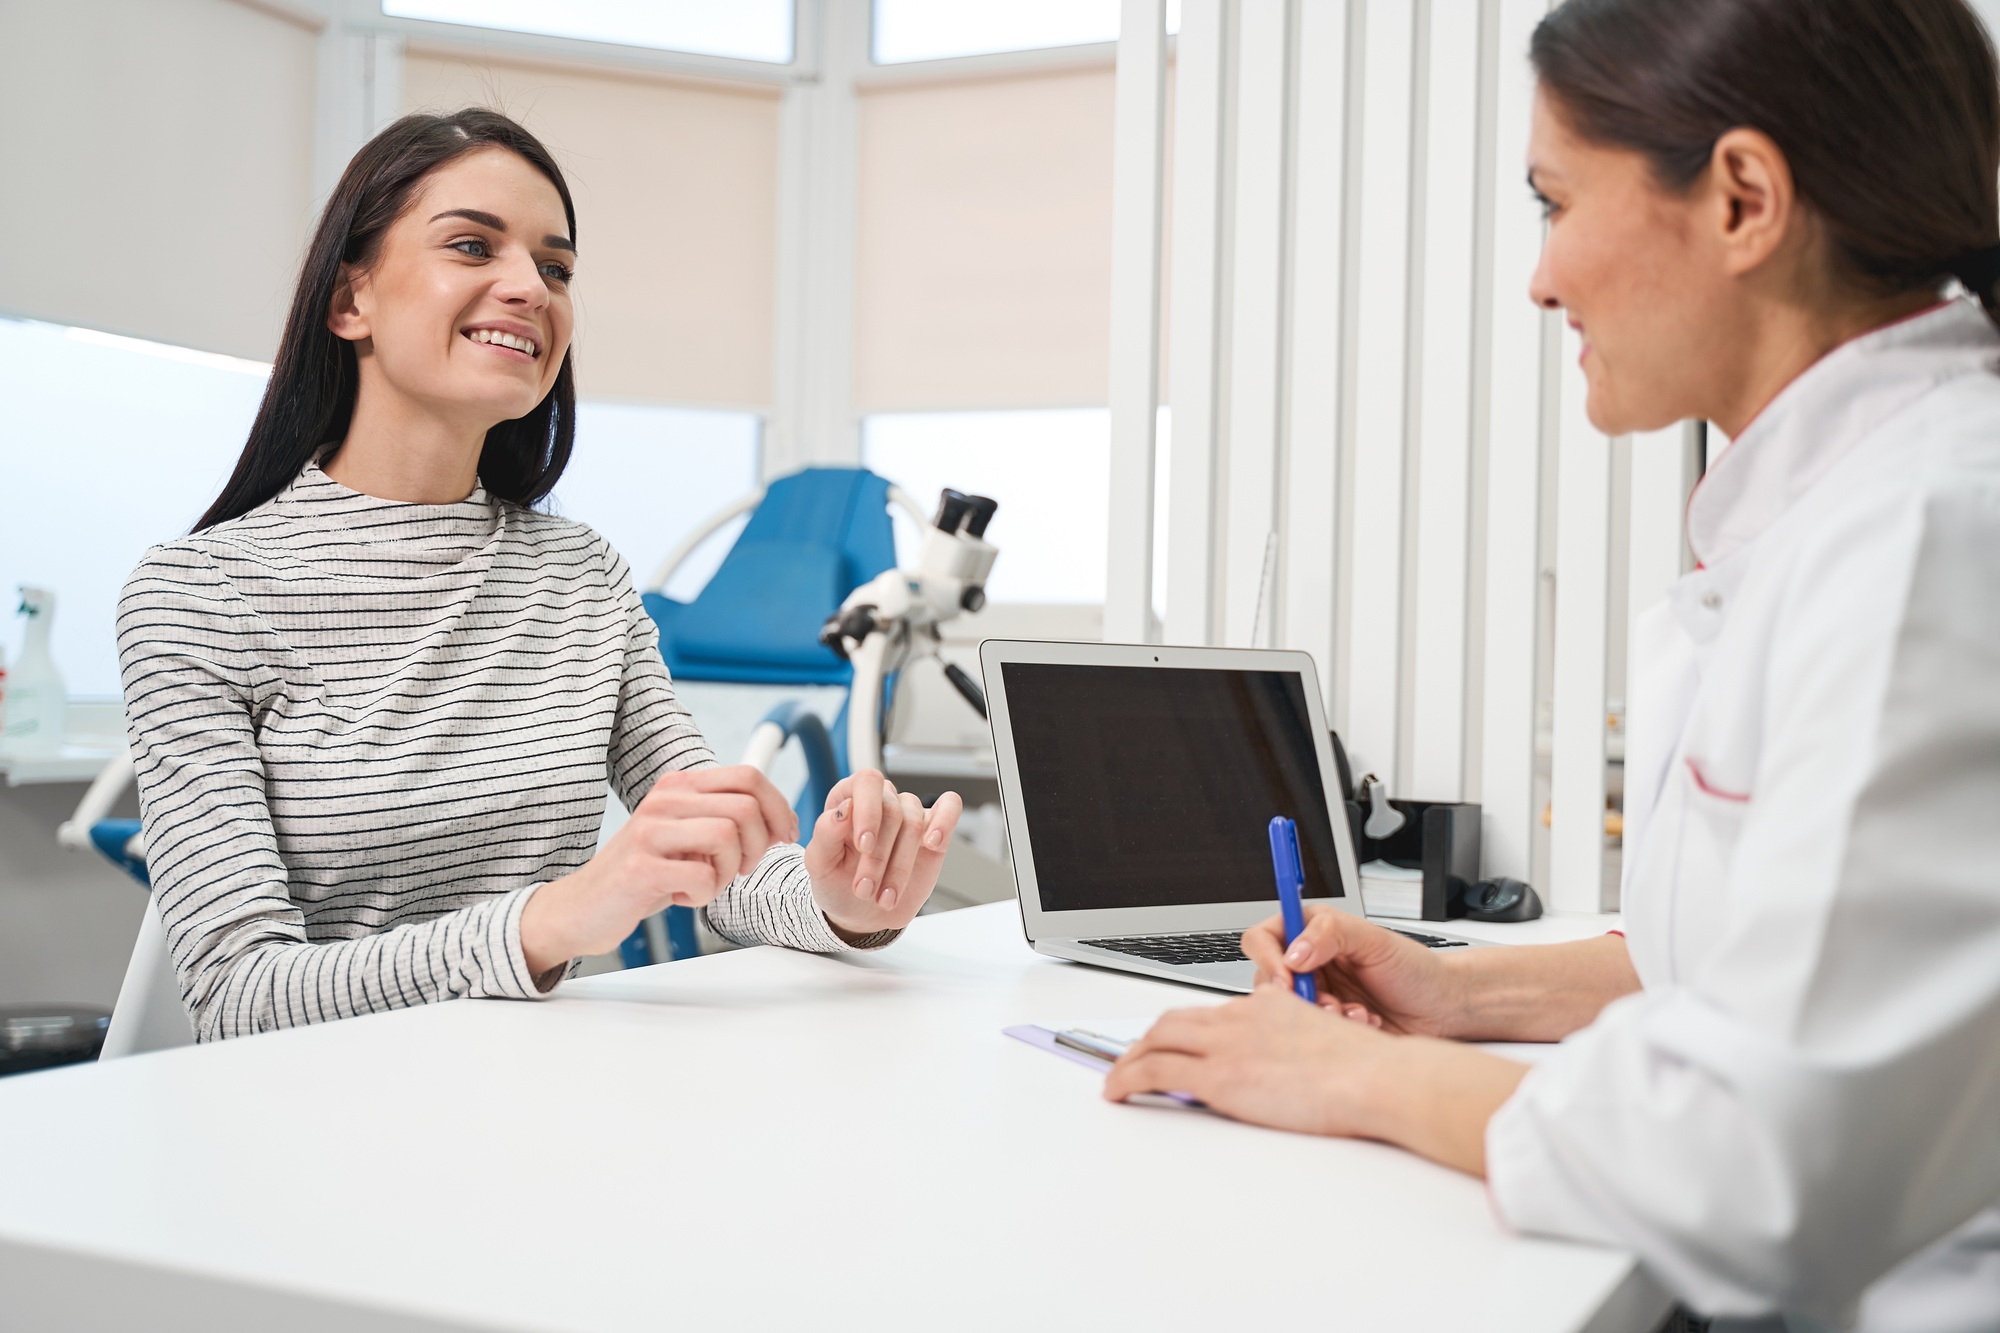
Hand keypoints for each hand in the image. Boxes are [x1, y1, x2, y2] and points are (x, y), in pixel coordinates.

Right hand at [521, 766, 797, 973]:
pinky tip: (680, 895)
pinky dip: (703, 894)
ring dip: (728, 872)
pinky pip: (703, 876)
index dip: (778, 809)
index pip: (748, 777)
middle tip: (739, 870)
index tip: (782, 838)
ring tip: (704, 882)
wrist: (582, 907)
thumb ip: (726, 820)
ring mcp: (649, 831)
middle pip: (745, 808)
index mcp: (679, 785)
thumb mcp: (687, 836)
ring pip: (727, 837)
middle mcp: (663, 799)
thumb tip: (781, 820)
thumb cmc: (644, 874)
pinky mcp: (640, 867)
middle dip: (757, 846)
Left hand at [804, 768, 962, 938]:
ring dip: (900, 867)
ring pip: (915, 824)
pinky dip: (945, 822)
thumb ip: (825, 834)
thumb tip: (844, 809)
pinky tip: (933, 843)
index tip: (864, 846)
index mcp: (849, 797)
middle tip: (864, 889)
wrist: (860, 914)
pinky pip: (949, 807)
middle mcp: (881, 801)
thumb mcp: (819, 865)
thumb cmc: (837, 883)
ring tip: (885, 897)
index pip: (866, 782)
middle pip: (892, 811)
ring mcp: (909, 814)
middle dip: (878, 857)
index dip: (868, 811)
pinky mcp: (934, 830)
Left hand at [1105, 988, 1399, 1136]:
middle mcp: (1240, 1017)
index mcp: (1266, 1005)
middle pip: (1175, 1020)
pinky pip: (1155, 1071)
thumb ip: (1296, 1044)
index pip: (1210, 1012)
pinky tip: (1117, 1091)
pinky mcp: (1218, 1076)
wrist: (1374, 1077)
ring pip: (1156, 1040)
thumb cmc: (1364, 1070)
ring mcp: (1226, 1044)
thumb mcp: (1324, 1041)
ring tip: (1118, 1078)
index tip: (1173, 1043)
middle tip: (1134, 1059)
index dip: (1183, 1029)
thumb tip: (1291, 1064)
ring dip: (1130, 1059)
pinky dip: (1126, 1078)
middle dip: (1148, 1040)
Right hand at [1240, 904, 1468, 1036]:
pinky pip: (1310, 1032)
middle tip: (1324, 1003)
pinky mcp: (1326, 1025)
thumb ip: (1331, 934)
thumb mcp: (1375, 941)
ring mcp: (1317, 995)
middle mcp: (1309, 963)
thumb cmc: (1415, 969)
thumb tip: (1294, 951)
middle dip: (1295, 996)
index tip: (1287, 978)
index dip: (1268, 958)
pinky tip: (1363, 1022)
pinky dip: (1335, 1030)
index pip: (1264, 939)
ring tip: (1352, 1012)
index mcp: (1313, 932)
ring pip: (1287, 1011)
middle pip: (1268, 980)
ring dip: (1318, 1015)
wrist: (1442, 1009)